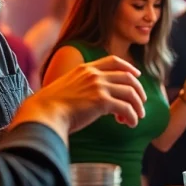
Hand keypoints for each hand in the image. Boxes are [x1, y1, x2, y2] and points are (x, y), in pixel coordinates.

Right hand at [24, 54, 146, 131]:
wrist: (43, 113)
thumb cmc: (51, 106)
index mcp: (86, 68)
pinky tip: (131, 124)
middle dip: (138, 89)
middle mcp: (94, 74)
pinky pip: (126, 108)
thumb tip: (92, 99)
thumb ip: (82, 86)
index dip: (129, 67)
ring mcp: (99, 86)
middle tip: (141, 102)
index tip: (137, 75)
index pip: (114, 61)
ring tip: (138, 117)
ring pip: (130, 93)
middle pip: (128, 77)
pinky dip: (132, 116)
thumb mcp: (67, 87)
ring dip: (137, 106)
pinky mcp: (102, 101)